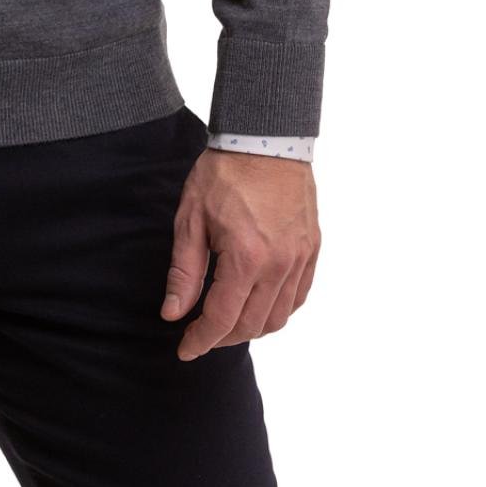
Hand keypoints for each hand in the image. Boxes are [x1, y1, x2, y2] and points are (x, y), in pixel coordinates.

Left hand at [160, 147, 320, 359]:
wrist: (265, 137)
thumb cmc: (224, 171)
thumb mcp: (191, 217)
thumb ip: (184, 270)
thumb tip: (172, 312)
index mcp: (246, 257)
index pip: (222, 319)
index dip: (200, 340)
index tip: (184, 349)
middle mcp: (279, 264)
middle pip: (252, 325)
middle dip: (223, 337)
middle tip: (201, 332)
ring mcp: (300, 258)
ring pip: (279, 317)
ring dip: (252, 328)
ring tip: (228, 321)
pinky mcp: (312, 249)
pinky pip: (299, 296)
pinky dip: (279, 309)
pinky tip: (260, 303)